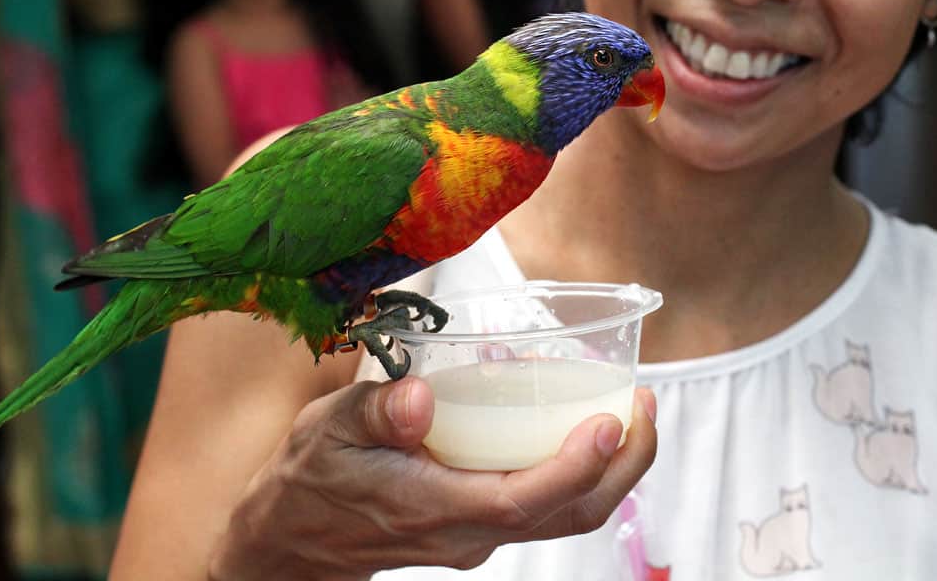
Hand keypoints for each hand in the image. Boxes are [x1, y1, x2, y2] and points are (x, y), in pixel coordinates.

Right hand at [208, 377, 657, 579]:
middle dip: (623, 466)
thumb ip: (376, 412)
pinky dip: (579, 468)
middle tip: (646, 405)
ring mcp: (479, 534)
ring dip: (611, 469)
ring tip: (633, 410)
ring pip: (566, 514)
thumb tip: (421, 397)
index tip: (609, 422)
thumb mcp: (327, 430)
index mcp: (434, 509)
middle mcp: (469, 532)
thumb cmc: (310, 479)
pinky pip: (547, 503)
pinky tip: (581, 422)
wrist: (290, 540)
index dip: (573, 466)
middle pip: (569, 513)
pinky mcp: (480, 523)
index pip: (522, 501)